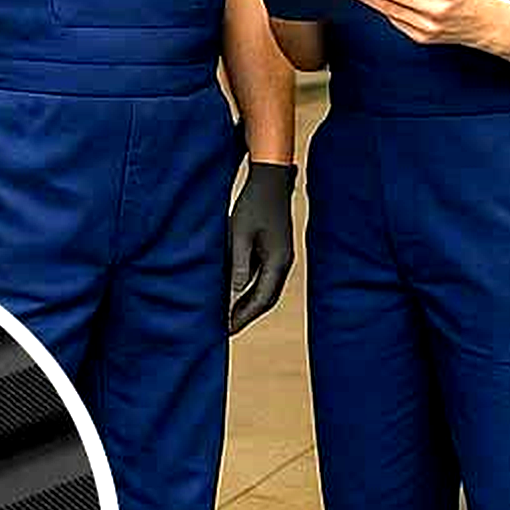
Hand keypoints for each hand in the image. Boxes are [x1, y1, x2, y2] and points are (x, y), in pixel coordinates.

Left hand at [226, 160, 295, 335]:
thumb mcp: (240, 234)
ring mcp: (281, 257)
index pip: (261, 299)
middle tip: (225, 330)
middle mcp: (283, 263)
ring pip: (265, 289)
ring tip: (227, 316)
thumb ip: (239, 264)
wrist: (270, 180)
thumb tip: (234, 292)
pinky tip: (233, 293)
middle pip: (266, 299)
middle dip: (246, 315)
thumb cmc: (253, 204)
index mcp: (278, 261)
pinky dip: (248, 289)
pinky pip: (262, 277)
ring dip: (247, 304)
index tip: (226, 330)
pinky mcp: (274, 251)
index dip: (243, 316)